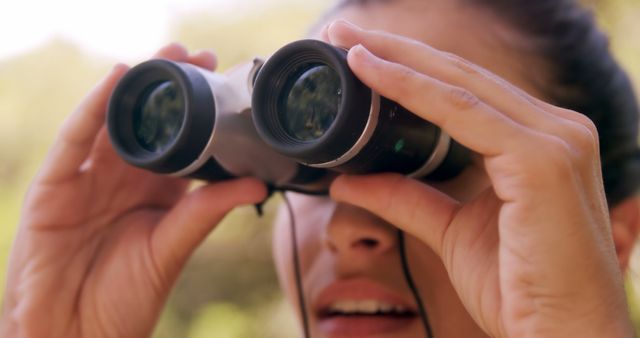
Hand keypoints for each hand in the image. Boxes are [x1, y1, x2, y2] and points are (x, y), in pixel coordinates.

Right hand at [0, 44, 266, 337]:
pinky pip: (74, 140)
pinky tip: (117, 79)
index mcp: (154, 193)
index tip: (222, 80)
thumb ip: (206, 211)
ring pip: (110, 122)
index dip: (197, 111)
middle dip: (170, 88)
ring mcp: (87, 180)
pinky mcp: (54, 187)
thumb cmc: (124, 298)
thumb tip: (258, 183)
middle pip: (145, 123)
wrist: (76, 335)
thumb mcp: (171, 248)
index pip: (177, 141)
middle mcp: (122, 180)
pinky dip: (92, 108)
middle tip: (200, 56)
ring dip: (137, 87)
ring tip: (167, 56)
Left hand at [326, 21, 632, 337]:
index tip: (361, 53)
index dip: (411, 67)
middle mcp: (557, 130)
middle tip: (345, 30)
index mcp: (540, 142)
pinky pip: (462, 113)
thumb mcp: (450, 231)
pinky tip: (371, 72)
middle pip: (461, 76)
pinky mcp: (544, 159)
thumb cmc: (520, 289)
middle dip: (397, 50)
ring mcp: (556, 139)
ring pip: (459, 86)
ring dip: (397, 59)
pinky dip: (411, 89)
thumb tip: (349, 179)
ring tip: (348, 41)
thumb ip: (406, 198)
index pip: (466, 91)